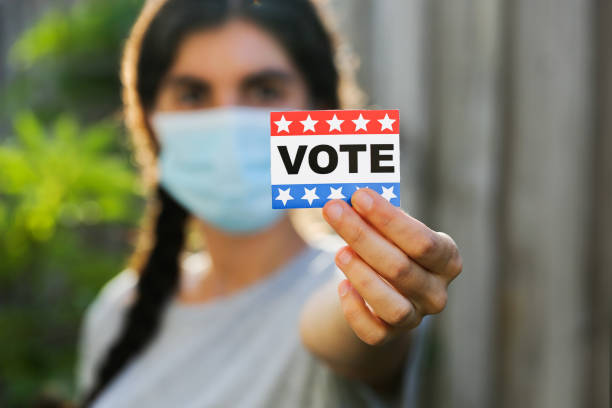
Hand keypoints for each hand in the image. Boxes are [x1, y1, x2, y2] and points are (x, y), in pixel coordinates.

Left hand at [322, 188, 461, 345]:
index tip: (359, 196)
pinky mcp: (391, 335)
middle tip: (333, 210)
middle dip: (363, 236)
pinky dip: (356, 310)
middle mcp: (437, 291)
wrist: (383, 286)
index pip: (423, 241)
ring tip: (339, 252)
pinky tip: (342, 286)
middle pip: (401, 268)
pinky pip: (374, 332)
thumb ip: (377, 215)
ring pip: (393, 305)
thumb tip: (349, 198)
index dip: (389, 219)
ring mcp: (416, 316)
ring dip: (363, 276)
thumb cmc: (389, 245)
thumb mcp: (390, 229)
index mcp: (447, 258)